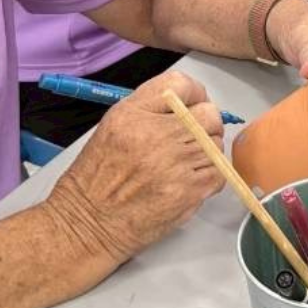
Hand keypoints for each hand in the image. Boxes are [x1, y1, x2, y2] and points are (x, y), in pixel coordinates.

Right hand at [42, 71, 225, 266]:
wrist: (89, 223)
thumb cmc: (97, 179)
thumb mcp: (112, 126)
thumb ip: (149, 108)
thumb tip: (187, 104)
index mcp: (134, 114)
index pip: (181, 84)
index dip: (193, 94)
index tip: (192, 104)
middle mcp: (156, 135)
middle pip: (208, 113)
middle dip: (205, 123)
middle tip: (192, 136)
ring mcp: (176, 163)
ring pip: (216, 143)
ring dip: (206, 151)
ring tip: (183, 163)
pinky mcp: (190, 190)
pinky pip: (219, 172)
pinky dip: (209, 176)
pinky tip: (187, 180)